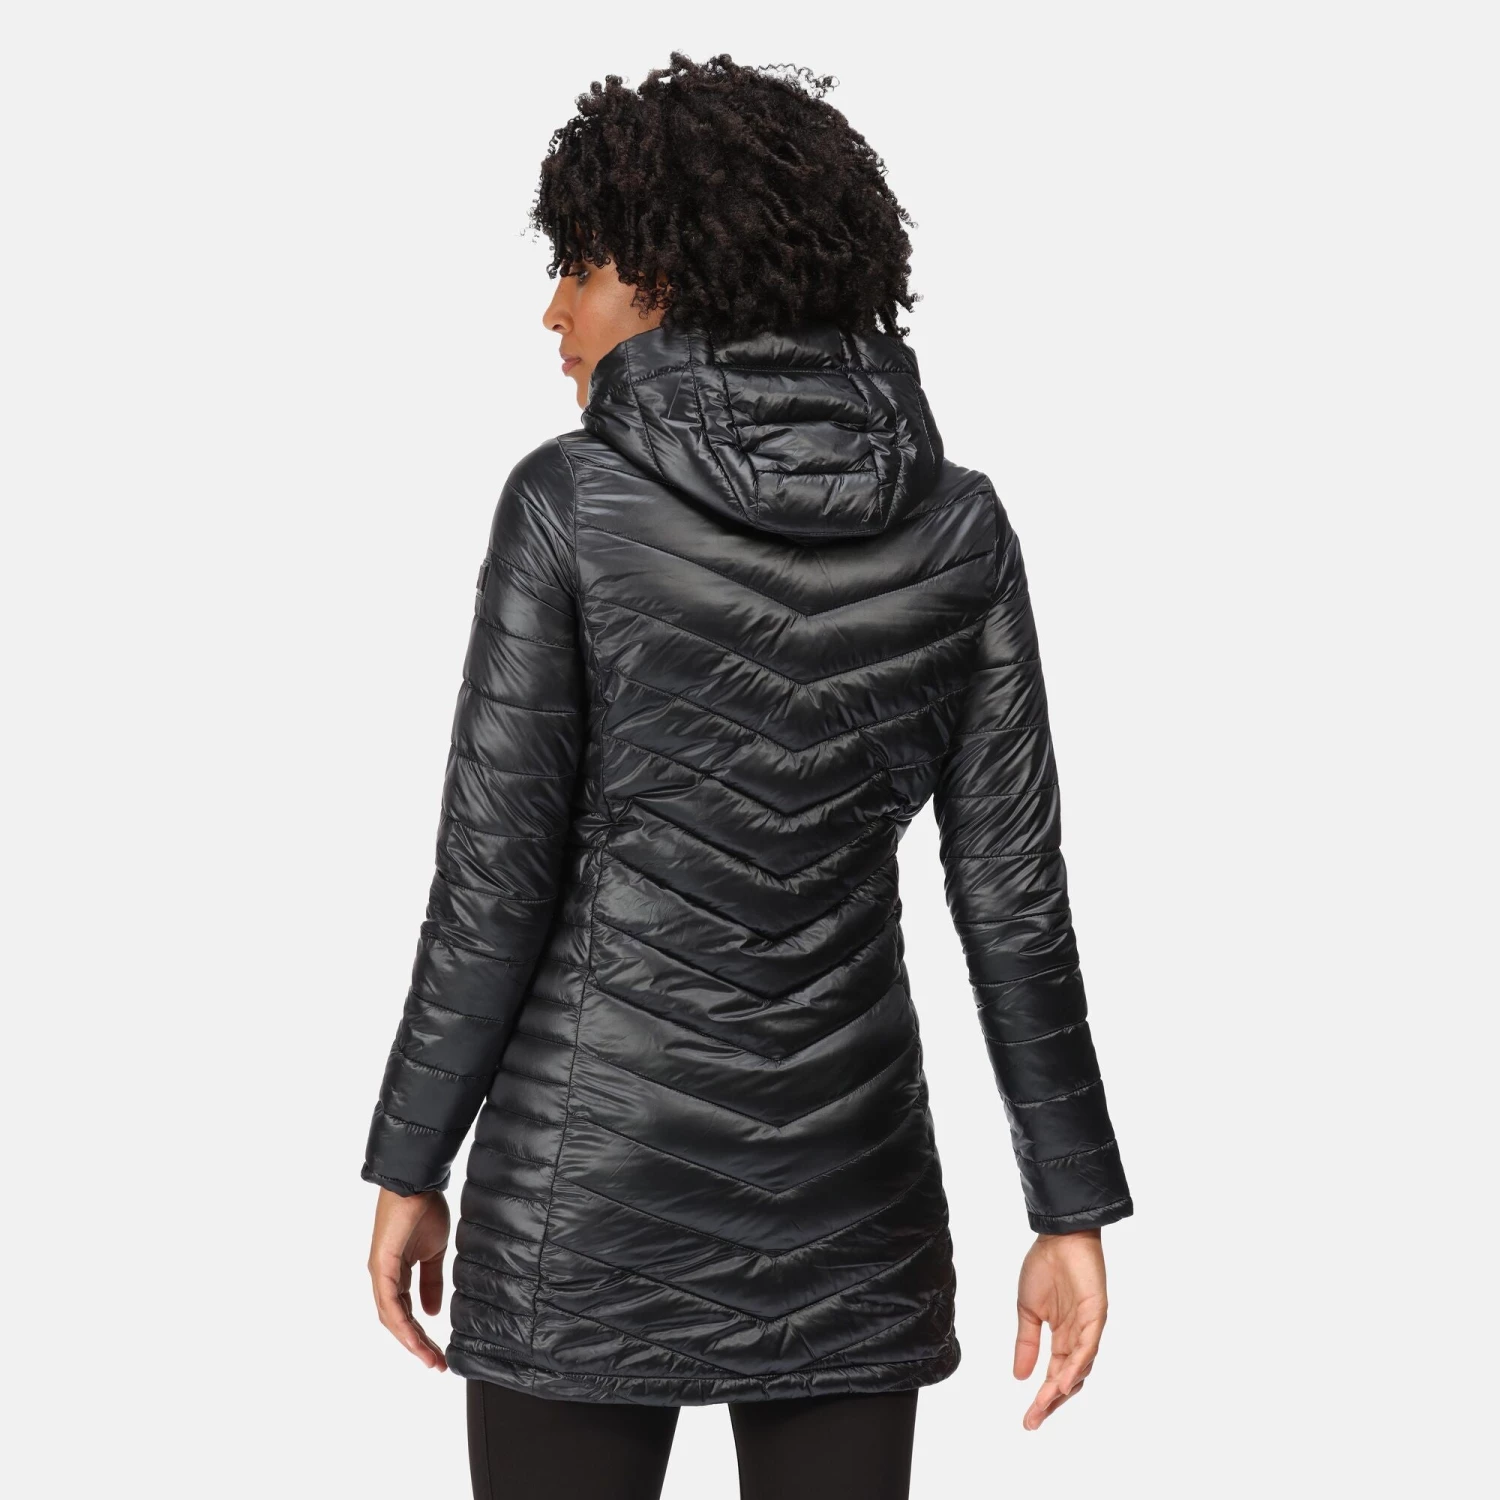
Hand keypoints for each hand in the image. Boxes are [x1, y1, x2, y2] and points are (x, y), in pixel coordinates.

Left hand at [368, 1186, 450, 1370]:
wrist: (417, 1184)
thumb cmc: (423, 1210)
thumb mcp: (434, 1252)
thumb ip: (431, 1282)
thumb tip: (432, 1312)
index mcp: (396, 1274)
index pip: (405, 1313)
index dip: (420, 1336)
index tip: (438, 1354)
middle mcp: (383, 1278)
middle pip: (397, 1321)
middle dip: (417, 1345)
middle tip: (437, 1364)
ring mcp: (380, 1273)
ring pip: (392, 1317)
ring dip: (411, 1340)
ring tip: (430, 1358)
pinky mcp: (382, 1266)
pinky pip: (389, 1302)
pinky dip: (401, 1322)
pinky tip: (414, 1337)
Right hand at [1014, 1228, 1107, 1429]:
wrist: (1056, 1237)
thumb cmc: (1043, 1267)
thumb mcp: (1027, 1310)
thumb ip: (1026, 1343)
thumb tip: (1019, 1377)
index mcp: (1061, 1337)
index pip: (1054, 1375)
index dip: (1042, 1398)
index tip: (1027, 1420)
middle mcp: (1077, 1338)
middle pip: (1068, 1379)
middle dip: (1051, 1402)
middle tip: (1032, 1421)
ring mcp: (1088, 1328)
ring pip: (1079, 1368)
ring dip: (1062, 1388)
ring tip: (1044, 1404)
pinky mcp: (1096, 1314)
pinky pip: (1088, 1345)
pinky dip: (1078, 1365)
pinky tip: (1064, 1381)